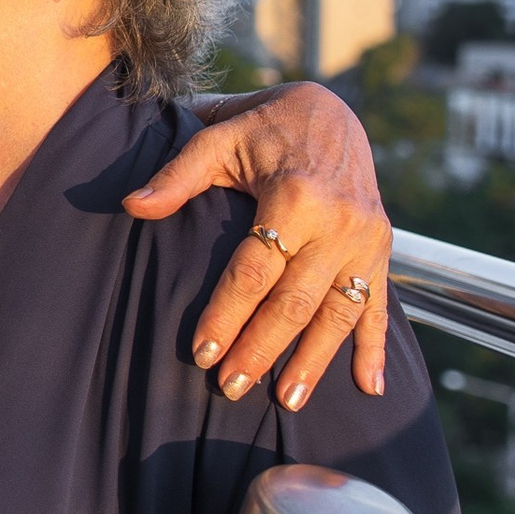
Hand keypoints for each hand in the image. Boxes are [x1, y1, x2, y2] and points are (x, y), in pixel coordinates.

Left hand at [124, 81, 391, 405]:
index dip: (227, 315)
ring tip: (285, 402)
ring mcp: (365, 238)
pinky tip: (368, 388)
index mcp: (295, 196)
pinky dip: (374, 347)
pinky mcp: (383, 247)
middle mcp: (338, 221)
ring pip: (338, 313)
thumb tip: (131, 206)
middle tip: (230, 388)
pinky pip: (378, 304)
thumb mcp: (218, 139)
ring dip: (314, 361)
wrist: (332, 111)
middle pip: (295, 301)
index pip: (254, 271)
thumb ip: (177, 176)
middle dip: (262, 349)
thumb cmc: (262, 128)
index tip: (202, 353)